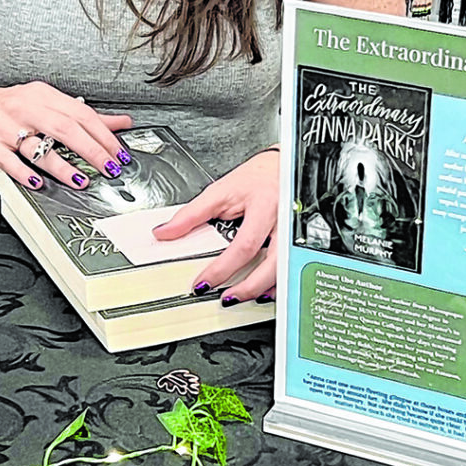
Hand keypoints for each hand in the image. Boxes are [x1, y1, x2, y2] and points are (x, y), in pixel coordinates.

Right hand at [0, 79, 134, 193]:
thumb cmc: (10, 108)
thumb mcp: (47, 104)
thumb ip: (83, 116)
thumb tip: (121, 123)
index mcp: (43, 96)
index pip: (81, 114)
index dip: (103, 135)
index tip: (118, 153)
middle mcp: (25, 109)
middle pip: (65, 129)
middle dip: (91, 150)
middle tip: (108, 167)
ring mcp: (6, 128)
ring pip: (38, 147)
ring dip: (62, 166)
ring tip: (81, 180)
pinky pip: (9, 161)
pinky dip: (25, 173)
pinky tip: (38, 183)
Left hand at [155, 148, 280, 303]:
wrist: (284, 167)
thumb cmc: (257, 177)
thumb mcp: (220, 191)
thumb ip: (192, 214)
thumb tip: (165, 232)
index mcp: (263, 208)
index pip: (243, 246)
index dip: (222, 268)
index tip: (204, 282)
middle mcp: (283, 222)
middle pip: (271, 265)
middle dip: (248, 286)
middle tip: (227, 298)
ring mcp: (295, 233)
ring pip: (285, 269)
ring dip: (264, 288)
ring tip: (242, 296)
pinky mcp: (299, 240)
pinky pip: (291, 267)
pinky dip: (277, 281)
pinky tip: (263, 288)